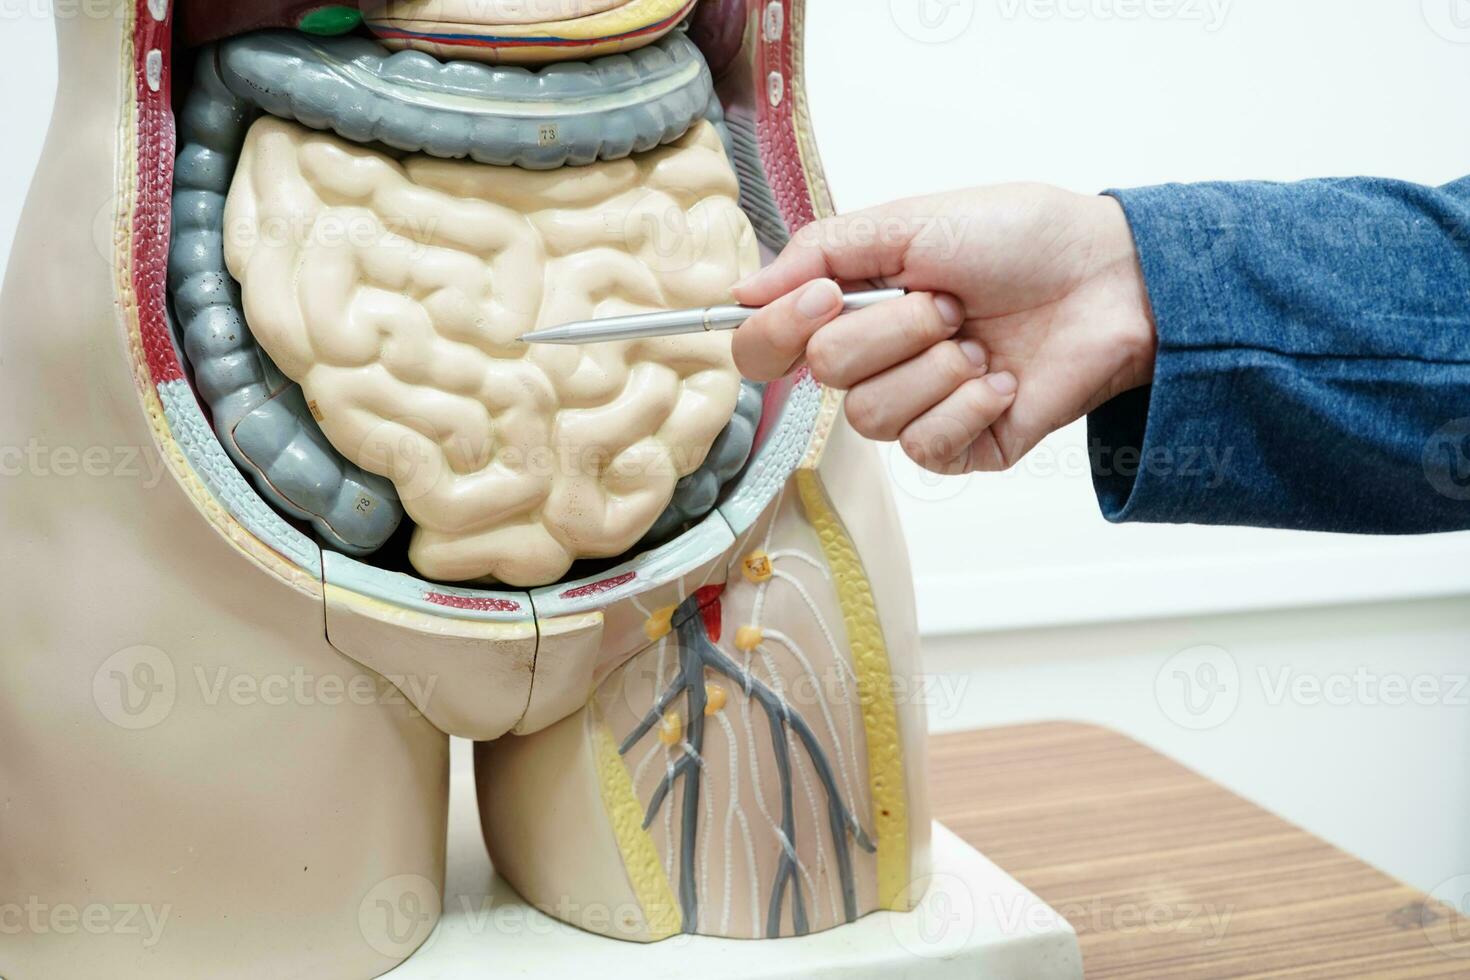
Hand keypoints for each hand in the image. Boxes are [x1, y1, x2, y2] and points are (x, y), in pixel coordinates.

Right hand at [731, 184, 1156, 473]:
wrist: (1111, 279)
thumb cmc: (1020, 239)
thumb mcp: (909, 223)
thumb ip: (819, 253)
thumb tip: (742, 293)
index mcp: (852, 307)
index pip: (767, 345)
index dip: (781, 328)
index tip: (826, 297)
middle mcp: (877, 361)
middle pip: (824, 374)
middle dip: (893, 329)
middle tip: (949, 303)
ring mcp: (917, 408)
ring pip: (872, 416)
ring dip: (935, 367)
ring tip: (980, 341)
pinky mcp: (959, 447)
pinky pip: (924, 447)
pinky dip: (967, 404)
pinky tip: (1001, 378)